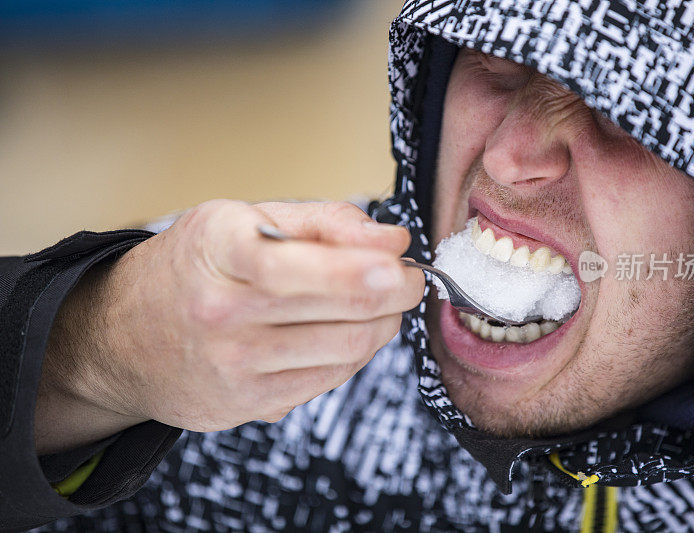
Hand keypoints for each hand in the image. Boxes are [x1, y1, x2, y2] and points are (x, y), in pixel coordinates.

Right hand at [36, 200, 424, 452]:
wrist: (123, 336)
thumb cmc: (195, 266)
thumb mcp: (244, 217)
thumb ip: (324, 221)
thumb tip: (393, 240)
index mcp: (220, 251)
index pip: (312, 266)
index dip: (372, 268)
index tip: (405, 262)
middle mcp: (222, 313)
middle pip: (347, 312)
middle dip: (397, 294)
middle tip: (407, 279)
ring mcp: (233, 367)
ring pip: (350, 350)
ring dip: (381, 324)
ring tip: (374, 303)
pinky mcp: (247, 406)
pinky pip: (331, 380)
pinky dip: (354, 354)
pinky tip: (343, 333)